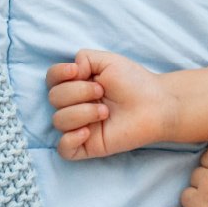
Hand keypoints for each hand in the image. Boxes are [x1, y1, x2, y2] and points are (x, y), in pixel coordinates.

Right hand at [46, 49, 174, 159]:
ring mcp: (79, 126)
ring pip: (58, 121)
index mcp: (77, 84)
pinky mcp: (87, 146)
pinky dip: (70, 139)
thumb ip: (83, 58)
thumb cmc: (134, 82)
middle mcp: (75, 105)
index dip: (58, 74)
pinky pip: (63, 148)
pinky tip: (88, 132)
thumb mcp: (108, 61)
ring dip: (82, 112)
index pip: (51, 79)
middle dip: (78, 92)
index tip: (77, 71)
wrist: (156, 105)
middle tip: (102, 92)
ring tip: (105, 112)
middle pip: (54, 98)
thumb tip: (71, 71)